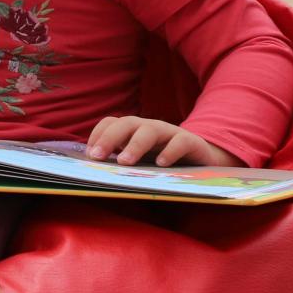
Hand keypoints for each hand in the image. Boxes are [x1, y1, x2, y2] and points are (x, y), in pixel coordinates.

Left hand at [85, 117, 240, 165]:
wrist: (203, 159)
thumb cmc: (164, 160)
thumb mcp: (141, 160)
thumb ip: (122, 160)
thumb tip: (95, 170)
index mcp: (133, 129)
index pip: (111, 123)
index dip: (98, 135)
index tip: (88, 155)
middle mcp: (149, 127)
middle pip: (126, 123)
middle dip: (109, 138)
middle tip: (96, 157)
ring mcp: (169, 132)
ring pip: (149, 131)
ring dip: (135, 145)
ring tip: (124, 162)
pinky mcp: (190, 141)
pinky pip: (180, 141)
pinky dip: (170, 151)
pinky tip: (161, 164)